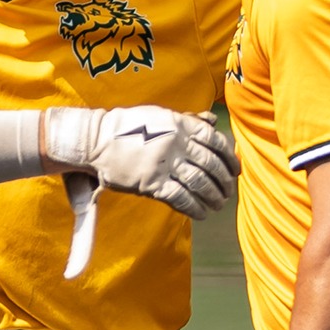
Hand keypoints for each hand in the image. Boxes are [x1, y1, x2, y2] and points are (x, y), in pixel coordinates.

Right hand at [40, 107, 238, 218]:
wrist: (95, 139)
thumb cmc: (127, 127)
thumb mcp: (159, 115)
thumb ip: (186, 120)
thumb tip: (211, 120)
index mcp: (179, 124)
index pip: (215, 140)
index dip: (229, 157)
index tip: (235, 169)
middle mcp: (175, 143)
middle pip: (210, 164)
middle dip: (224, 181)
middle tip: (228, 191)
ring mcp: (163, 164)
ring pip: (199, 182)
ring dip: (213, 196)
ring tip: (218, 204)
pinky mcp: (151, 183)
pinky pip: (181, 198)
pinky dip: (195, 208)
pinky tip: (201, 214)